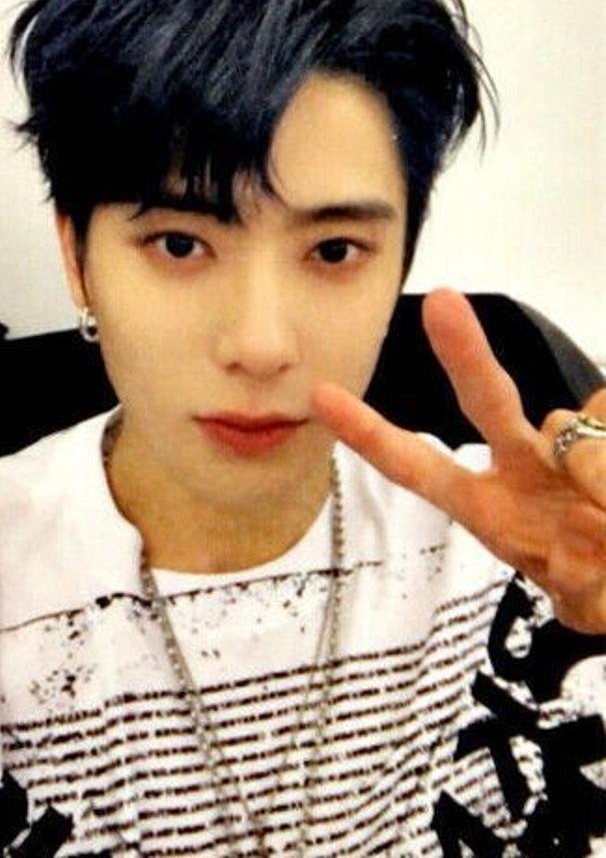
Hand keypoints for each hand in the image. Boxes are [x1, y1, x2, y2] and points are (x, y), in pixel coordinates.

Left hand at [312, 288, 605, 633]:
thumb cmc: (597, 581)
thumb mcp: (584, 595)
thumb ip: (581, 566)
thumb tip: (589, 504)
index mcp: (489, 509)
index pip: (419, 467)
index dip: (371, 436)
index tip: (322, 396)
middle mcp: (520, 466)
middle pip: (487, 401)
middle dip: (464, 355)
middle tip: (441, 304)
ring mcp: (567, 446)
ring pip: (573, 422)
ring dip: (597, 474)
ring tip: (603, 525)